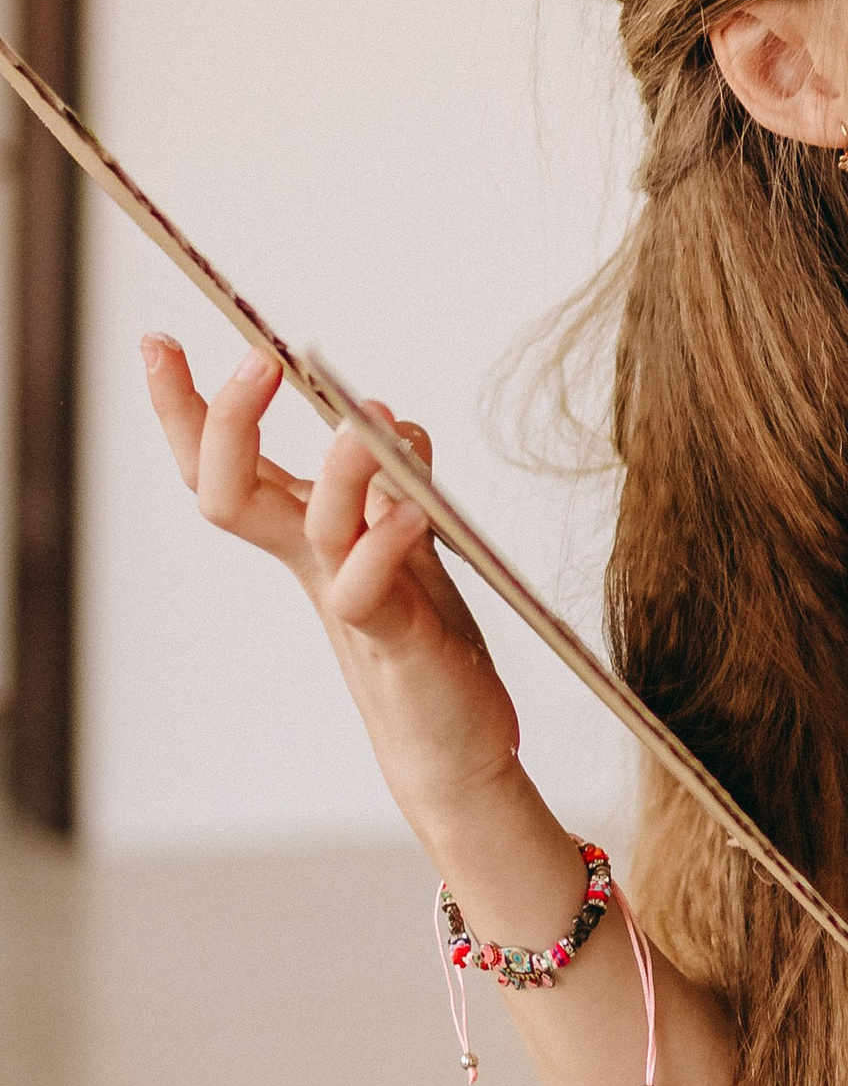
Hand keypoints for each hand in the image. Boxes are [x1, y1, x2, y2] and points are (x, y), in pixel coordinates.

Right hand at [143, 336, 523, 842]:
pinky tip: (412, 510)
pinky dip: (383, 545)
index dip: (183, 408)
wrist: (452, 743)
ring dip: (341, 464)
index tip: (157, 342)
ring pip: (314, 526)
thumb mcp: (412, 537)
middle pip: (230, 491)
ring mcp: (350, 599)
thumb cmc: (423, 639)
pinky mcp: (394, 637)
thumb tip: (388, 419)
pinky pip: (368, 590)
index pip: (225, 464)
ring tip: (371, 419)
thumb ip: (396, 479)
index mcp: (304, 533)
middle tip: (255, 361)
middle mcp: (314, 561)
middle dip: (228, 421)